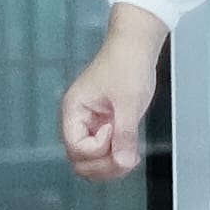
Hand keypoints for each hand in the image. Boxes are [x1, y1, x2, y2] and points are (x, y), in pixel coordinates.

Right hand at [59, 4, 167, 173]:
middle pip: (80, 161)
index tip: (115, 129)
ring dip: (109, 165)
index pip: (76, 148)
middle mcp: (78, 120)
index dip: (98, 147)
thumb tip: (122, 162)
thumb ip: (125, 134)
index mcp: (74, 110)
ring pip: (91, 161)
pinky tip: (130, 151)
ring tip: (129, 154)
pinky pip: (103, 152)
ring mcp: (90, 124)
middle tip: (126, 156)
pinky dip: (115, 157)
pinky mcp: (103, 125)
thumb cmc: (127, 63)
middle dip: (103, 165)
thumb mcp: (129, 101)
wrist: (136, 45)